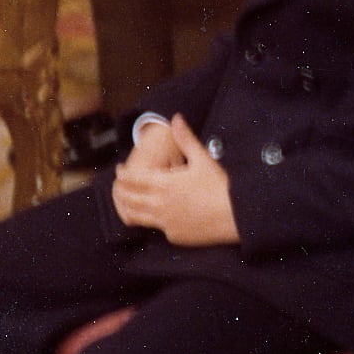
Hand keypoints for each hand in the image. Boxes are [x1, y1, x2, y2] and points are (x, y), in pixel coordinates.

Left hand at [106, 117, 239, 246]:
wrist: (236, 216)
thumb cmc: (220, 186)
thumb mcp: (202, 158)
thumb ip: (185, 138)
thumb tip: (176, 118)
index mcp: (163, 184)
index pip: (132, 179)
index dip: (122, 174)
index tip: (119, 170)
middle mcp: (159, 205)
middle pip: (128, 199)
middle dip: (119, 191)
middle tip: (118, 186)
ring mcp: (165, 223)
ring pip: (136, 217)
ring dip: (128, 208)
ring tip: (127, 202)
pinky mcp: (174, 236)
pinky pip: (156, 228)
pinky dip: (151, 221)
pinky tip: (154, 215)